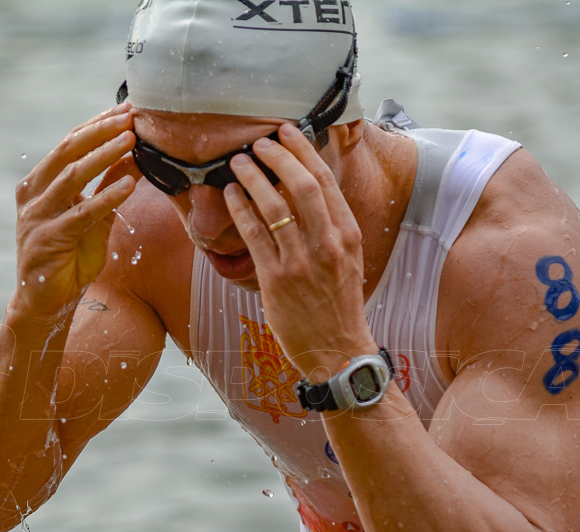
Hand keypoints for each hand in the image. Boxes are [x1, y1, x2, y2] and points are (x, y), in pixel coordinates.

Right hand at [13, 103, 138, 320]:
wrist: (46, 304)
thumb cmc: (70, 260)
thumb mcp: (95, 217)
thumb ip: (109, 187)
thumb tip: (135, 155)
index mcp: (41, 183)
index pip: (70, 143)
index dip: (98, 124)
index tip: (127, 109)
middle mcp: (33, 194)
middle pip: (67, 150)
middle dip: (100, 131)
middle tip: (130, 116)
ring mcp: (36, 216)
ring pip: (71, 175)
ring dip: (104, 155)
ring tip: (131, 141)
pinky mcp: (46, 239)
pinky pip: (80, 213)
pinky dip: (106, 197)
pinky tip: (129, 186)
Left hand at [224, 123, 377, 381]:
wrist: (338, 350)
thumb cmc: (339, 304)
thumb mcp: (348, 260)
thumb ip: (331, 227)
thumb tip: (307, 191)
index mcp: (348, 235)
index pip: (326, 181)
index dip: (303, 151)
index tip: (287, 132)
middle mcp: (328, 244)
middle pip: (302, 185)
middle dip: (276, 156)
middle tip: (258, 142)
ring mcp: (301, 262)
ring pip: (274, 206)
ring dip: (252, 177)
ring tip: (237, 163)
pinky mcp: (276, 280)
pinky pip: (254, 235)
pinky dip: (240, 209)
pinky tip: (230, 195)